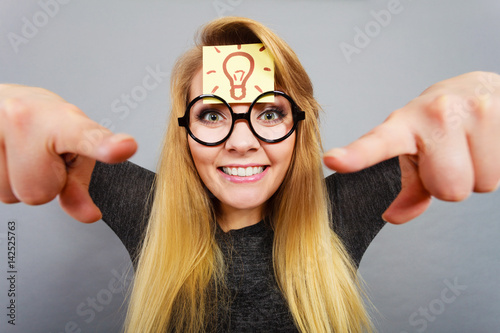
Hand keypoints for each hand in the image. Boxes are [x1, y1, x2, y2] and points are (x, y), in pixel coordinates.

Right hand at [0, 84, 137, 221]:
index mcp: (58, 120)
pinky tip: (4, 157)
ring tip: (19, 152)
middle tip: (41, 157)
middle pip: (38, 193)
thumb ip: (80, 183)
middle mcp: (21, 120)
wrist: (0, 104)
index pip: (85, 137)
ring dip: (17, 182)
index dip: (105, 146)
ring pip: (10, 195)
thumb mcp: (71, 146)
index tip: (125, 147)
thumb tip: (89, 216)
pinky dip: (2, 181)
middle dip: (43, 183)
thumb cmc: (40, 122)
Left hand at [324, 71, 499, 223]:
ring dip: (476, 174)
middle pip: (448, 189)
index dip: (357, 155)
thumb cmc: (441, 126)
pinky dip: (494, 167)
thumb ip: (407, 189)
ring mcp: (472, 112)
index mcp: (404, 124)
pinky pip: (499, 172)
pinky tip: (486, 144)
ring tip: (468, 148)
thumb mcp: (416, 152)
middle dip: (450, 183)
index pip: (378, 144)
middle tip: (448, 158)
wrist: (482, 91)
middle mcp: (436, 113)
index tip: (333, 161)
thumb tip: (393, 217)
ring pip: (480, 184)